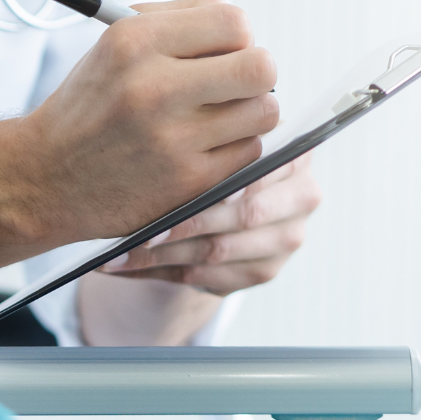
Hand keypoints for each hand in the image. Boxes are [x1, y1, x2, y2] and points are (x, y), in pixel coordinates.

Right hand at [16, 0, 279, 243]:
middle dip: (256, 73)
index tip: (222, 53)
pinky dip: (234, 148)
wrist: (43, 178)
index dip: (237, 37)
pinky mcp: (185, 181)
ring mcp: (171, 138)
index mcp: (134, 41)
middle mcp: (152, 87)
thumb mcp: (112, 46)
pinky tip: (202, 148)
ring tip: (218, 118)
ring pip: (264, 111)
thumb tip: (240, 25)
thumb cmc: (88, 107)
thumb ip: (176, 19)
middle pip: (261, 66)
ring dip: (249, 113)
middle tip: (235, 85)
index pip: (233, 22)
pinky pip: (249, 151)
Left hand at [100, 153, 320, 294]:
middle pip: (244, 217)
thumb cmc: (219, 158)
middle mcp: (301, 199)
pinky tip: (126, 268)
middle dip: (188, 225)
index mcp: (295, 158)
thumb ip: (212, 140)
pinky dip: (162, 273)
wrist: (227, 197)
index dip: (234, 182)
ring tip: (119, 255)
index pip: (268, 170)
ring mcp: (286, 240)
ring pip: (219, 253)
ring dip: (164, 256)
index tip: (192, 184)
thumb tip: (171, 142)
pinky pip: (209, 279)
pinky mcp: (264, 271)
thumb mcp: (221, 141)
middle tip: (141, 232)